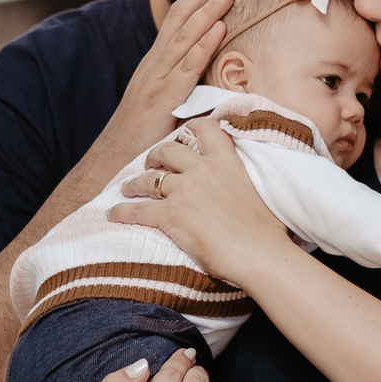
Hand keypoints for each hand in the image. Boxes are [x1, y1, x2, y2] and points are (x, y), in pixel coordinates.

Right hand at [111, 0, 235, 153]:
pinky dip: (204, 44)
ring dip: (209, 9)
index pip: (178, 17)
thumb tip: (220, 76)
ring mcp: (157, 78)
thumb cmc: (144, 134)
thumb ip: (187, 84)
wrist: (113, 159)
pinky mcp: (162, 98)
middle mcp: (155, 62)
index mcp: (157, 61)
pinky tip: (220, 28)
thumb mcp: (166, 101)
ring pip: (185, 35)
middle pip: (180, 16)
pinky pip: (186, 66)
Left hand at [112, 117, 287, 281]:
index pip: (206, 128)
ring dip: (134, 183)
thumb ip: (238, 183)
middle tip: (151, 164)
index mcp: (227, 162)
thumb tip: (235, 192)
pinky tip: (114, 214)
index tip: (183, 132)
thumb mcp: (255, 193)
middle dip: (155, 155)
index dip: (191, 127)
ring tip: (128, 189)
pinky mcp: (172, 214)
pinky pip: (139, 210)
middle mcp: (204, 169)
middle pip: (168, 149)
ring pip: (149, 179)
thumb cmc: (266, 233)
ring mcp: (186, 190)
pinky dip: (122, 211)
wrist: (261, 254)